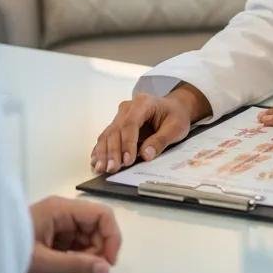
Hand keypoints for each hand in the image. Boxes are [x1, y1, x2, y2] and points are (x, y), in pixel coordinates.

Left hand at [26, 196, 120, 272]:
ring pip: (86, 235)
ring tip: (78, 270)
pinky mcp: (52, 234)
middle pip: (95, 225)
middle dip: (99, 248)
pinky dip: (78, 256)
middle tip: (93, 271)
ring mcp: (57, 222)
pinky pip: (74, 243)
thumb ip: (75, 264)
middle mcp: (62, 211)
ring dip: (89, 254)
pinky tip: (70, 267)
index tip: (109, 262)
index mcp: (61, 208)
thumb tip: (104, 269)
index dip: (111, 236)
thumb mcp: (43, 261)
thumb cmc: (10, 249)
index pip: (101, 214)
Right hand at [90, 84, 210, 172]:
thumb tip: (146, 155)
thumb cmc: (175, 116)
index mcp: (144, 103)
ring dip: (103, 152)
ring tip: (101, 168)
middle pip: (116, 129)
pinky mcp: (117, 124)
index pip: (131, 123)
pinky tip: (96, 161)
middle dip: (113, 151)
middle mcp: (128, 107)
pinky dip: (100, 150)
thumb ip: (161, 140)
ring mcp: (120, 115)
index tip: (128, 161)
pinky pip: (106, 137)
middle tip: (112, 169)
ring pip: (108, 134)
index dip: (127, 143)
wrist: (174, 107)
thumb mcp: (176, 128)